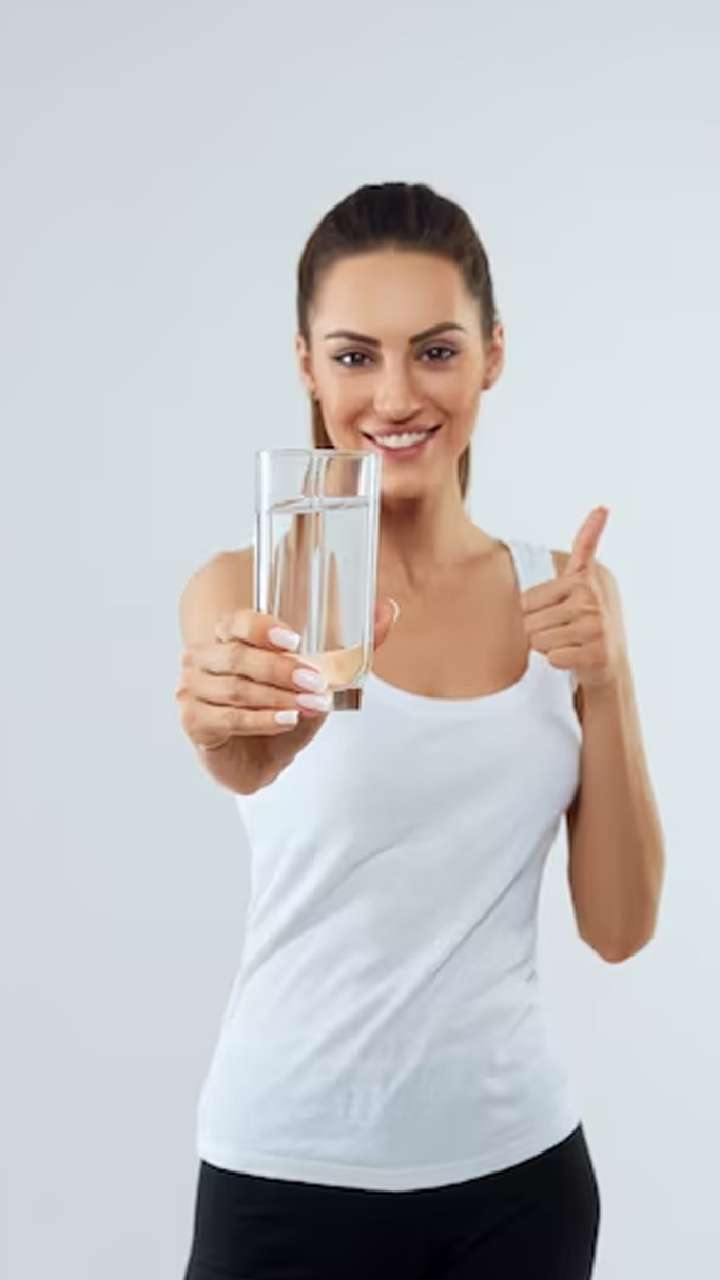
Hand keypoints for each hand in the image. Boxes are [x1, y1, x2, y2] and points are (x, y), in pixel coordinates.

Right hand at [176, 596, 399, 756]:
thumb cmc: (281, 710)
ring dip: (277, 697)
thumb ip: (351, 647)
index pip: (237, 621)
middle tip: (315, 681)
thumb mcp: (318, 679)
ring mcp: (192, 689)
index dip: (264, 627)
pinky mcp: (194, 721)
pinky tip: (287, 720)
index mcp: (228, 637)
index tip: (297, 640)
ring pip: (236, 688)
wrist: (260, 760)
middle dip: (282, 669)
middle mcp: (204, 658)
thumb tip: (388, 610)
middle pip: (238, 655)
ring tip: (310, 704)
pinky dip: (262, 720)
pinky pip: (228, 718)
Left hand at [519, 507, 627, 691]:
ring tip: (569, 644)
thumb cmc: (587, 618)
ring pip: (538, 641)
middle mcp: (592, 600)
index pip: (525, 601)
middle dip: (539, 632)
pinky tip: (575, 658)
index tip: (558, 612)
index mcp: (582, 580)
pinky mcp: (598, 653)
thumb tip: (603, 506)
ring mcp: (597, 627)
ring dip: (548, 648)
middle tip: (564, 633)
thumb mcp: (583, 578)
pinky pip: (553, 658)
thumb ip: (586, 543)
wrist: (609, 661)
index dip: (533, 613)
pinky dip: (559, 662)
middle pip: (530, 622)